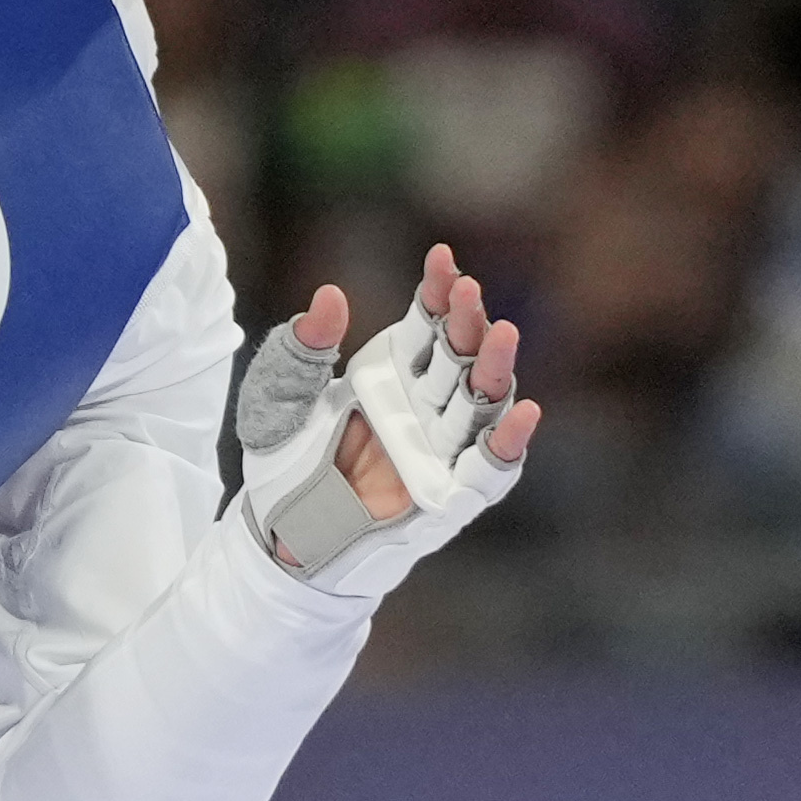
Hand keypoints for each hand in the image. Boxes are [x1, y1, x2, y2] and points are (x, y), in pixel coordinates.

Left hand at [245, 245, 537, 596]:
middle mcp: (425, 407)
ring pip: (483, 404)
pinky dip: (508, 445)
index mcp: (391, 375)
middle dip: (467, 323)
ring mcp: (441, 450)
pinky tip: (525, 413)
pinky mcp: (449, 498)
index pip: (426, 325)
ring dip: (495, 370)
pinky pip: (489, 471)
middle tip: (466, 292)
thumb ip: (298, 352)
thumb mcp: (275, 403)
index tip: (442, 261)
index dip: (438, 293)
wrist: (278, 539)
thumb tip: (330, 295)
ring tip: (501, 335)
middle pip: (460, 357)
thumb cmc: (283, 468)